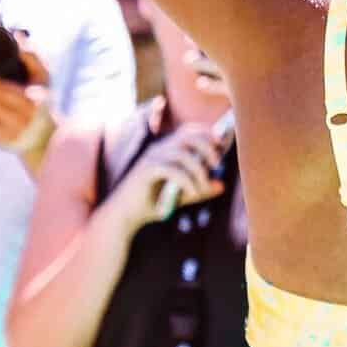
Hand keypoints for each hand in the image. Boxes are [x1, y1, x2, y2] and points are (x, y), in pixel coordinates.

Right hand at [105, 125, 226, 229]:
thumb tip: (221, 185)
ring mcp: (151, 159)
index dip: (206, 132)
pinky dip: (186, 181)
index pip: (188, 130)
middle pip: (187, 136)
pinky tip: (192, 193)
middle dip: (206, 146)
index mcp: (165, 149)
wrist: (124, 216)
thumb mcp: (180, 196)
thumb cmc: (151, 204)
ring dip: (198, 169)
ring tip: (203, 186)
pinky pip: (172, 170)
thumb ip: (199, 189)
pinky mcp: (146, 172)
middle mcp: (158, 150)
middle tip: (217, 163)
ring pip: (181, 154)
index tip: (221, 143)